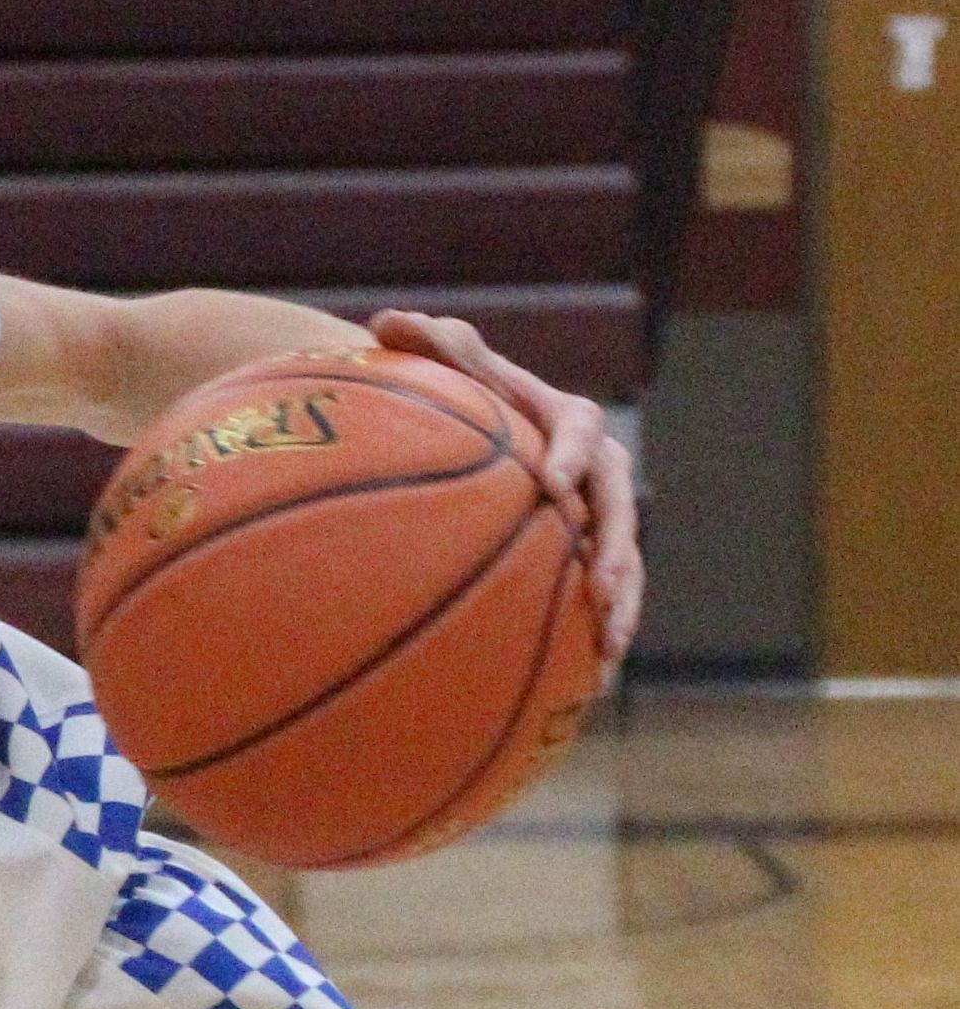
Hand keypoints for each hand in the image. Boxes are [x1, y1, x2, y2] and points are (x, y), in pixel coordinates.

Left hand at [369, 309, 643, 682]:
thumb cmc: (447, 392)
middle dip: (617, 548)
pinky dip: (594, 636)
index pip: (577, 427)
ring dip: (622, 606)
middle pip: (618, 506)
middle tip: (602, 585)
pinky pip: (597, 596)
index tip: (552, 484)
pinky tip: (583, 688)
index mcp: (561, 415)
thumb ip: (425, 342)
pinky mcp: (582, 555)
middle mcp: (590, 465)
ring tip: (608, 653)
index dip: (569, 454)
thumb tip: (386, 320)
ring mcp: (592, 515)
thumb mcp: (437, 360)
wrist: (467, 430)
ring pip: (622, 561)